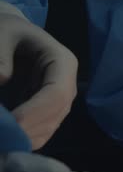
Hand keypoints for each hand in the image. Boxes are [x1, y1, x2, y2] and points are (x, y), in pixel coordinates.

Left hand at [0, 12, 77, 148]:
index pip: (57, 94)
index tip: (11, 124)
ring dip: (25, 138)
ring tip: (2, 139)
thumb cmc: (7, 32)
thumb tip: (2, 79)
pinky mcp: (49, 112)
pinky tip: (6, 140)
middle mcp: (67, 84)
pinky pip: (41, 131)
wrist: (11, 35)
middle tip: (2, 138)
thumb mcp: (1, 33)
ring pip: (49, 127)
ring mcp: (60, 100)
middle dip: (28, 129)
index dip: (35, 113)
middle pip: (56, 115)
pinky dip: (24, 139)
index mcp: (62, 62)